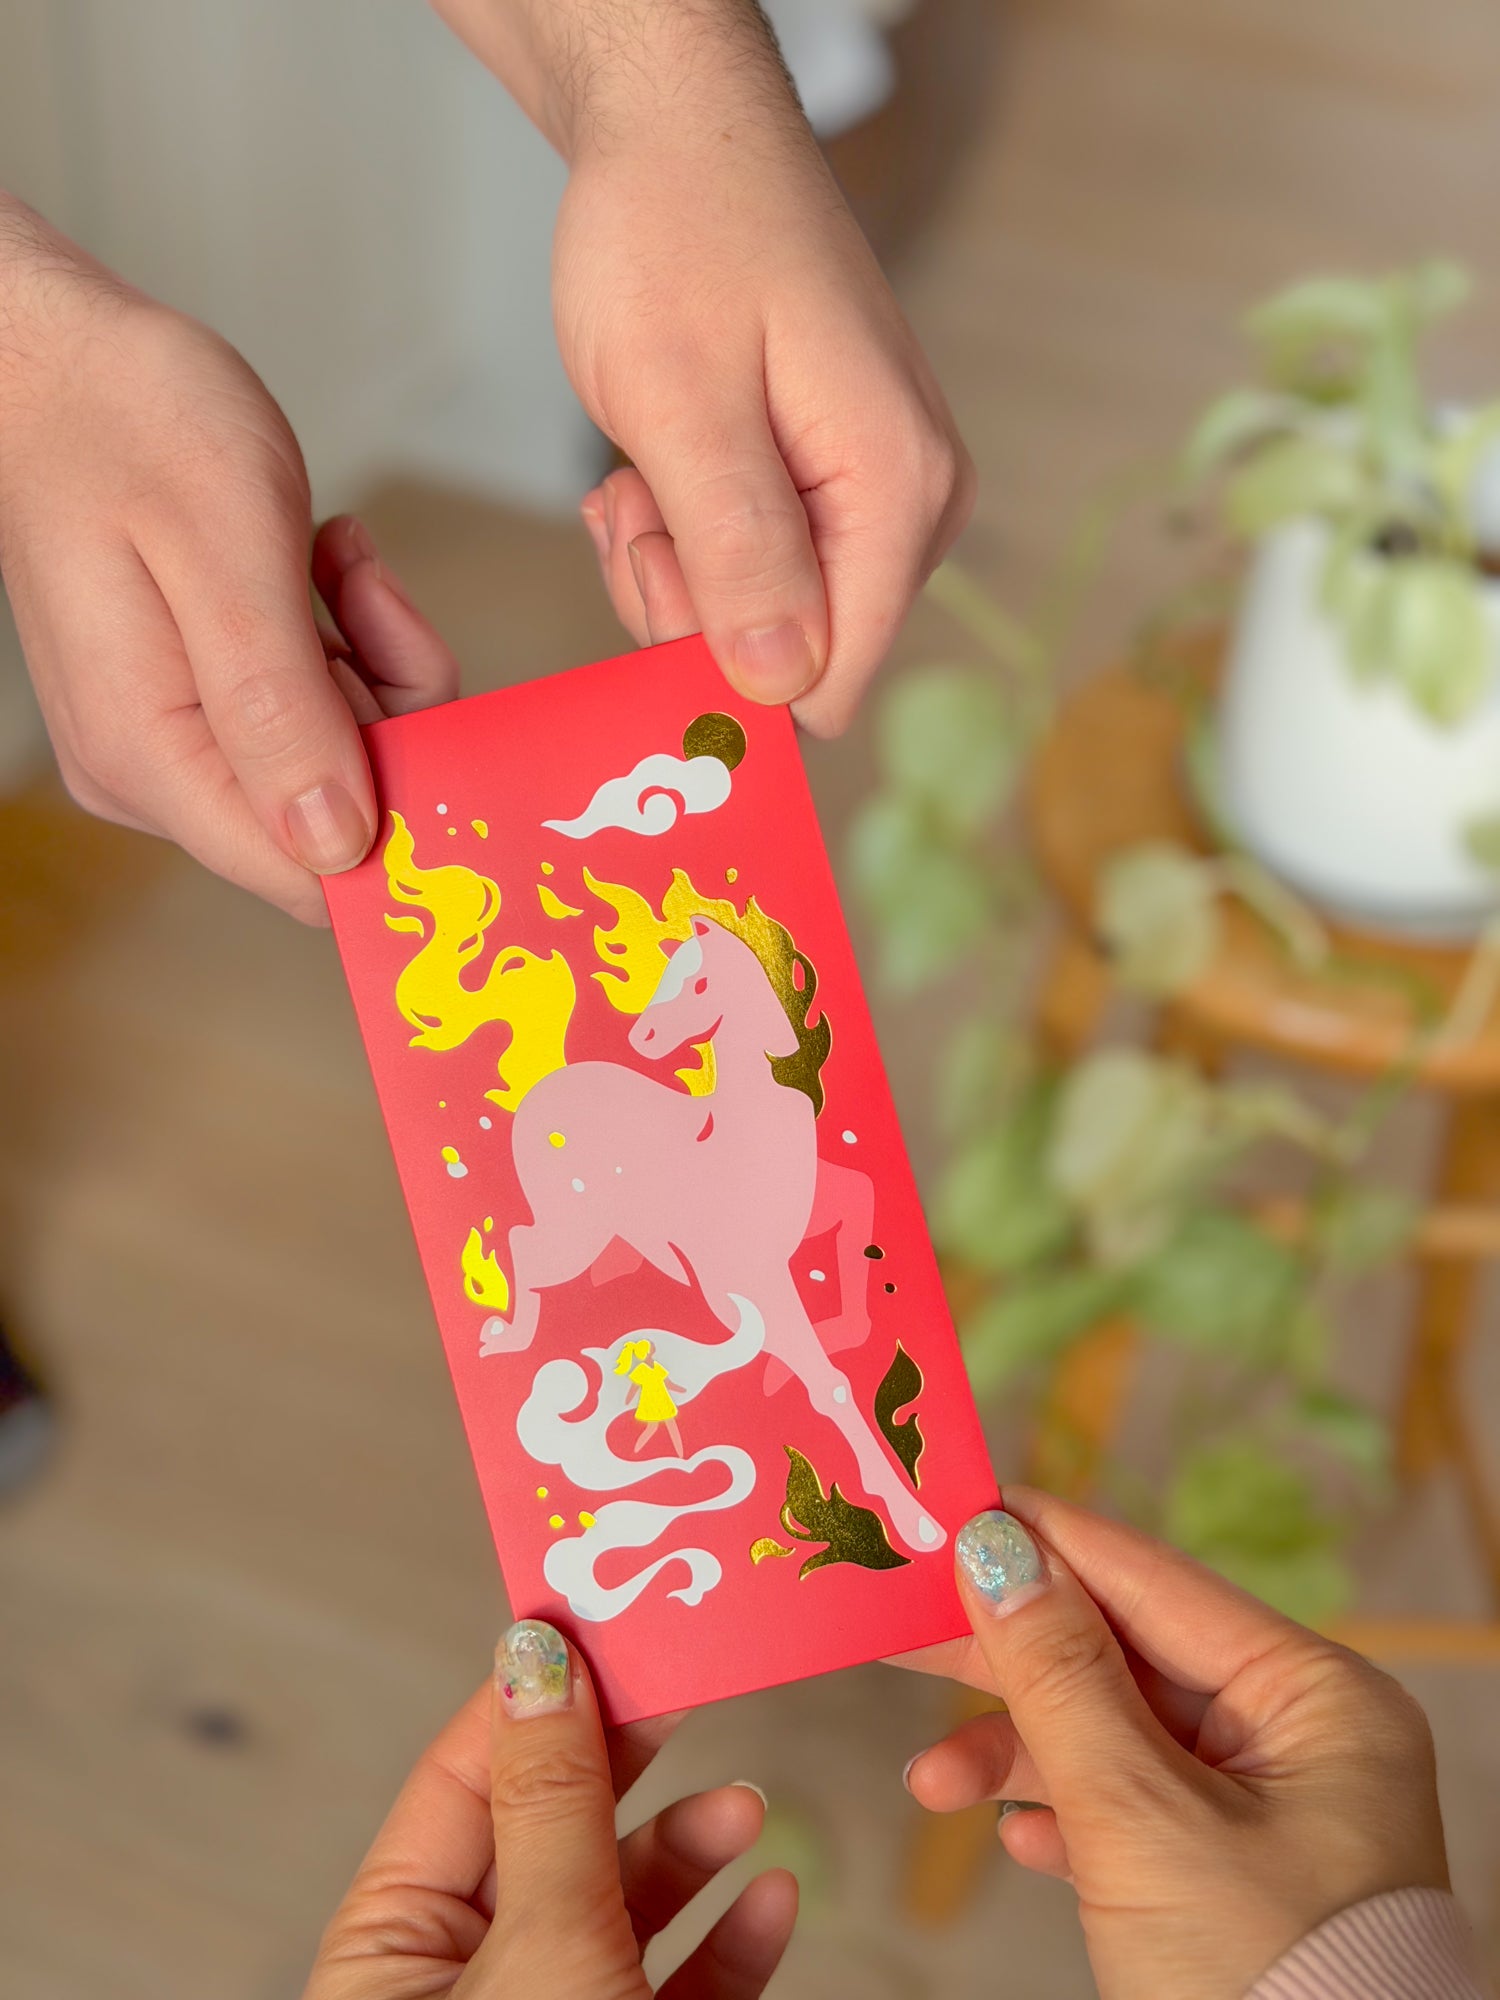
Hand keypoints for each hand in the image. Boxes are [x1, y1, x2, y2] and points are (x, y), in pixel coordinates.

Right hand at [0, 198, 457, 922]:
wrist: (60, 354)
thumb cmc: (132, 420)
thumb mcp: (227, 554)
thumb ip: (280, 710)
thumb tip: (336, 844)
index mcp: (152, 754)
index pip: (308, 877)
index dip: (401, 823)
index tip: (436, 721)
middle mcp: (154, 772)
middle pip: (340, 819)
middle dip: (390, 714)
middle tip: (368, 593)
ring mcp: (173, 738)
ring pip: (340, 757)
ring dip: (370, 661)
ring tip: (336, 562)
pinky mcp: (197, 701)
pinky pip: (313, 709)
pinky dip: (344, 640)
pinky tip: (321, 563)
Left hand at [305, 1619, 796, 1998]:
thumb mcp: (545, 1952)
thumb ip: (552, 1808)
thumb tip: (538, 1656)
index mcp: (392, 1955)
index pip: (461, 1784)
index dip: (531, 1697)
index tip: (601, 1620)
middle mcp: (464, 1984)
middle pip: (547, 1835)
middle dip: (623, 1763)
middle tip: (683, 1681)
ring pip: (618, 1908)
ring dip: (690, 1850)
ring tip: (743, 1805)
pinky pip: (674, 1984)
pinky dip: (725, 1940)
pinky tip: (769, 1897)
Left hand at [431, 0, 972, 733]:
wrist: (680, 131)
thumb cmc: (675, 237)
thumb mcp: (681, 403)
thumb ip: (738, 554)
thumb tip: (782, 687)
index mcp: (898, 491)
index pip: (829, 681)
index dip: (724, 670)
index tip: (654, 574)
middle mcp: (913, 505)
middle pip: (796, 656)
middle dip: (691, 606)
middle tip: (639, 505)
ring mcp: (878, 493)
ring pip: (764, 618)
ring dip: (677, 567)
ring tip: (645, 468)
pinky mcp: (836, 483)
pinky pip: (758, 568)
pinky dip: (687, 538)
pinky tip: (657, 467)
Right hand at [897, 1489, 1447, 1999]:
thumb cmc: (1258, 1979)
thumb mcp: (1140, 1817)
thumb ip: (1059, 1676)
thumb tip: (994, 1549)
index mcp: (1314, 1696)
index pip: (1150, 1579)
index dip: (1043, 1539)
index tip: (947, 1504)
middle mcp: (1296, 1736)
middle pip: (1120, 1655)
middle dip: (1007, 1655)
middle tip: (896, 1624)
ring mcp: (1264, 1808)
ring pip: (1111, 1737)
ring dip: (1016, 1756)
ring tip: (931, 1782)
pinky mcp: (1227, 1874)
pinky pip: (1126, 1809)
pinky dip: (1060, 1817)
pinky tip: (1012, 1836)